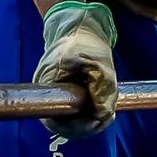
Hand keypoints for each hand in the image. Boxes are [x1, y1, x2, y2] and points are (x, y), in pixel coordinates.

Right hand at [36, 1, 117, 137]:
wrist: (78, 28)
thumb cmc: (82, 41)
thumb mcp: (97, 62)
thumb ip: (103, 88)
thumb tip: (104, 114)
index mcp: (48, 87)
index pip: (56, 121)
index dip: (76, 128)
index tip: (95, 122)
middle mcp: (49, 95)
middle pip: (65, 124)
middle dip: (88, 125)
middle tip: (106, 118)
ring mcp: (57, 96)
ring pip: (73, 120)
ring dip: (92, 119)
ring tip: (108, 111)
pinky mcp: (66, 95)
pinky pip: (77, 112)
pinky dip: (92, 112)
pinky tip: (104, 107)